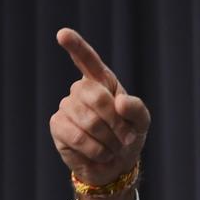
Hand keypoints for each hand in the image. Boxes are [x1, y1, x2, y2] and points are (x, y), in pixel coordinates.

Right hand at [50, 28, 149, 185]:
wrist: (117, 164)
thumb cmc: (128, 136)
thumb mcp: (141, 122)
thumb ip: (136, 109)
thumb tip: (119, 102)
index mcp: (102, 81)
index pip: (88, 60)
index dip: (76, 47)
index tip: (63, 34)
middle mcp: (81, 90)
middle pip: (95, 96)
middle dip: (115, 121)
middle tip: (126, 138)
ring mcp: (67, 106)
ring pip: (88, 120)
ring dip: (109, 140)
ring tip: (114, 147)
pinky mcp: (58, 126)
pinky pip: (78, 136)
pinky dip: (96, 150)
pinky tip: (101, 153)